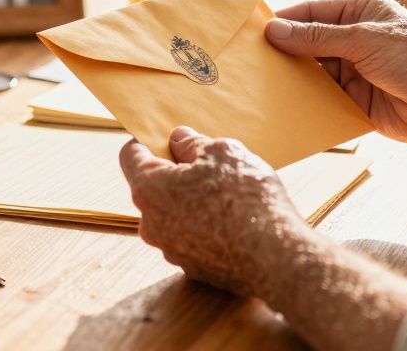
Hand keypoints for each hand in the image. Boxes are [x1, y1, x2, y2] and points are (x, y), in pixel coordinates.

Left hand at [120, 126, 305, 294]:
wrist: (276, 256)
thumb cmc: (245, 198)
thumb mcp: (222, 152)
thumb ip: (193, 143)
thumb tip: (179, 140)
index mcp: (148, 190)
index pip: (130, 156)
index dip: (149, 140)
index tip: (169, 137)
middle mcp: (151, 224)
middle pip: (153, 187)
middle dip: (176, 173)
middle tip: (209, 164)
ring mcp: (171, 250)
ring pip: (175, 214)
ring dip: (193, 201)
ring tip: (229, 194)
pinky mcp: (194, 269)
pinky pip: (193, 237)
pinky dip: (207, 226)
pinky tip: (236, 220)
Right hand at [267, 0, 406, 146]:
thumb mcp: (363, 39)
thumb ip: (317, 37)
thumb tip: (275, 30)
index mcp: (362, 13)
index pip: (313, 12)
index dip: (285, 20)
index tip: (254, 31)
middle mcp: (357, 41)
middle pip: (310, 45)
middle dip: (284, 53)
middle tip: (250, 61)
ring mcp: (357, 73)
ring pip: (315, 74)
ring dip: (294, 80)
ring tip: (261, 85)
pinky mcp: (359, 103)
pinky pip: (326, 101)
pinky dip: (308, 104)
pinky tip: (285, 107)